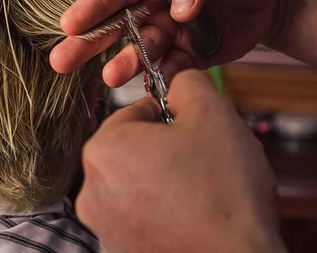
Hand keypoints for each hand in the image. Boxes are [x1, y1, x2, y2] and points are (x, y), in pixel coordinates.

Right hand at [50, 0, 283, 86]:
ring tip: (112, 77)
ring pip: (142, 50)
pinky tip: (155, 85)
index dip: (95, 5)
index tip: (69, 23)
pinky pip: (172, 68)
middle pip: (118, 23)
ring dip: (126, 63)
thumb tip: (179, 8)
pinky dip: (163, 77)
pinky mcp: (190, 55)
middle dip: (89, 42)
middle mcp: (157, 3)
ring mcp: (171, 31)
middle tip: (61, 60)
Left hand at [76, 70, 285, 252]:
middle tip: (202, 160)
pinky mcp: (122, 251)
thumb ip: (188, 82)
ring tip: (202, 190)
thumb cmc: (225, 191)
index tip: (194, 131)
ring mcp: (105, 226)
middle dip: (168, 148)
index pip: (136, 111)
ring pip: (140, 182)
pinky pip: (143, 215)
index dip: (171, 116)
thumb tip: (179, 80)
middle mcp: (91, 191)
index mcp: (103, 149)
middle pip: (135, 148)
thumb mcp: (213, 112)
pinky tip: (195, 215)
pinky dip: (165, 211)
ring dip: (167, 179)